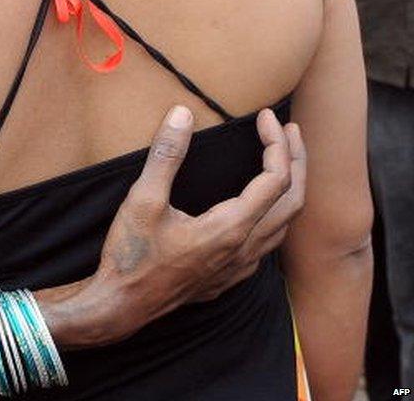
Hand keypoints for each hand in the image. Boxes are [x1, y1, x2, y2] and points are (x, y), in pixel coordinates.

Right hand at [42, 105, 305, 347]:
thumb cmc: (131, 256)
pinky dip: (274, 214)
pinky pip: (268, 243)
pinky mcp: (229, 277)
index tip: (267, 117)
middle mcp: (244, 249)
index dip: (277, 142)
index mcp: (230, 228)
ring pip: (285, 225)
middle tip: (288, 131)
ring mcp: (239, 267)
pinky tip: (256, 206)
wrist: (121, 306)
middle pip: (293, 200)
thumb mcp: (142, 200)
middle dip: (297, 161)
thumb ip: (166, 155)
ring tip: (281, 161)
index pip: (276, 178)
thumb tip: (182, 114)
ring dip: (290, 188)